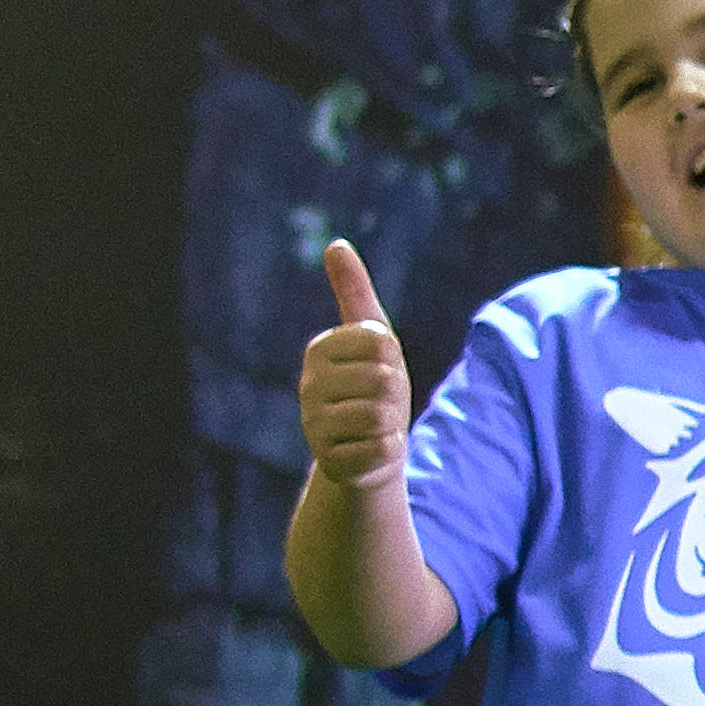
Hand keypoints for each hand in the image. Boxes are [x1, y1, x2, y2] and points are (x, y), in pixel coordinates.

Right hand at [298, 240, 411, 488]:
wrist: (368, 448)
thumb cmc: (374, 386)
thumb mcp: (371, 336)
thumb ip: (353, 291)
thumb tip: (335, 244)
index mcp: (320, 350)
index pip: (380, 340)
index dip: (393, 357)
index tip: (380, 367)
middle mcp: (309, 386)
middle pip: (384, 379)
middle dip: (396, 394)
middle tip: (381, 403)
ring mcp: (314, 425)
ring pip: (381, 416)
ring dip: (393, 423)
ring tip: (377, 425)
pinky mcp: (330, 461)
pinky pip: (382, 449)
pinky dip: (390, 450)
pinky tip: (374, 449)